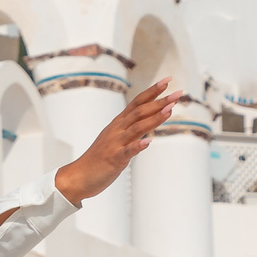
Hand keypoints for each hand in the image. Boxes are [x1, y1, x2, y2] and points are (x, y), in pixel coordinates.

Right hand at [52, 81, 179, 207]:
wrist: (78, 176)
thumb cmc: (98, 159)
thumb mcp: (116, 139)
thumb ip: (132, 130)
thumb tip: (151, 122)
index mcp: (118, 124)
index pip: (137, 102)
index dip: (152, 91)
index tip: (168, 80)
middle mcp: (117, 130)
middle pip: (140, 112)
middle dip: (159, 102)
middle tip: (178, 93)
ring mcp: (115, 144)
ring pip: (137, 128)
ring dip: (154, 118)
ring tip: (170, 110)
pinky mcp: (113, 159)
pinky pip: (127, 151)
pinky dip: (138, 146)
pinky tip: (148, 142)